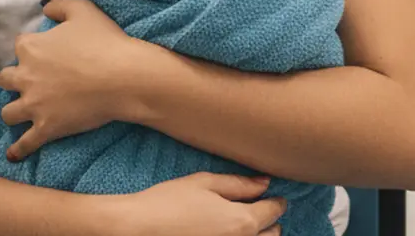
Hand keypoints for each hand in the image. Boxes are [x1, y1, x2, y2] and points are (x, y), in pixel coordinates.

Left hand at [0, 0, 161, 160]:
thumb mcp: (84, 10)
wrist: (124, 77)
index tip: (44, 53)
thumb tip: (45, 9)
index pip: (20, 46)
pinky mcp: (46, 128)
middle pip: (6, 79)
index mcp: (31, 47)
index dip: (32, 49)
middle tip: (32, 82)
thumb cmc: (106, 42)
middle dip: (16, 80)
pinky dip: (18, 149)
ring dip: (14, 111)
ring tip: (22, 113)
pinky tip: (13, 155)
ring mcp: (34, 105)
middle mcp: (26, 76)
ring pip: (9, 112)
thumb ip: (60, 5)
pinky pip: (25, 143)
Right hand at [106, 173, 286, 235]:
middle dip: (270, 223)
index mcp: (242, 221)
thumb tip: (265, 183)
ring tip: (245, 226)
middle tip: (260, 212)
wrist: (137, 229)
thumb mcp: (205, 183)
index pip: (273, 212)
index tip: (276, 199)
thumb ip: (239, 184)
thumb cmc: (168, 202)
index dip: (277, 202)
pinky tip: (227, 234)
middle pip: (272, 235)